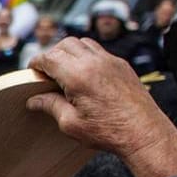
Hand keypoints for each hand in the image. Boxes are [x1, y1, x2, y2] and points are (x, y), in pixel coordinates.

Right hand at [27, 36, 176, 176]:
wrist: (144, 133)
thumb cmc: (109, 131)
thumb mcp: (71, 123)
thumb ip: (50, 106)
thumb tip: (35, 100)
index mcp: (78, 75)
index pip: (49, 57)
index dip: (37, 63)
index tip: (33, 71)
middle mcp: (95, 62)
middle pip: (65, 44)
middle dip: (52, 54)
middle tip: (47, 71)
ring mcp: (111, 61)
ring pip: (83, 43)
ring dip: (70, 52)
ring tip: (66, 70)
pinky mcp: (122, 66)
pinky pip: (99, 51)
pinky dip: (87, 56)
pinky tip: (85, 74)